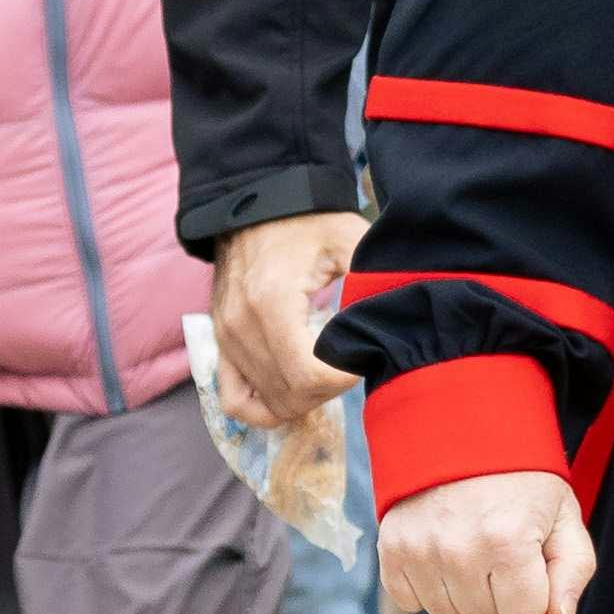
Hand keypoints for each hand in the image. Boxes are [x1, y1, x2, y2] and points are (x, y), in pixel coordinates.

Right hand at [207, 211, 365, 425]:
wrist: (256, 206)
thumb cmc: (307, 221)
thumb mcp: (348, 238)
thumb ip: (372, 278)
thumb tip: (393, 319)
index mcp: (272, 301)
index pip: (307, 375)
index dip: (343, 380)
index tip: (363, 360)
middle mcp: (241, 325)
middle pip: (289, 394)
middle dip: (329, 390)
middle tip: (350, 364)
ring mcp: (226, 337)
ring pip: (268, 401)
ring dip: (305, 398)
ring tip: (329, 372)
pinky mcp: (221, 343)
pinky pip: (233, 399)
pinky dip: (263, 407)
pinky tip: (292, 394)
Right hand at [379, 469, 594, 613]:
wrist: (459, 429)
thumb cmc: (520, 476)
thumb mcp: (563, 513)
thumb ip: (574, 568)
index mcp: (508, 542)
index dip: (532, 590)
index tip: (527, 556)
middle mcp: (459, 551)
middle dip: (499, 593)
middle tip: (498, 548)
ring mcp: (420, 552)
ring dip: (462, 592)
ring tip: (470, 547)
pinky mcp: (391, 550)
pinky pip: (411, 602)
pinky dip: (426, 586)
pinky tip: (441, 553)